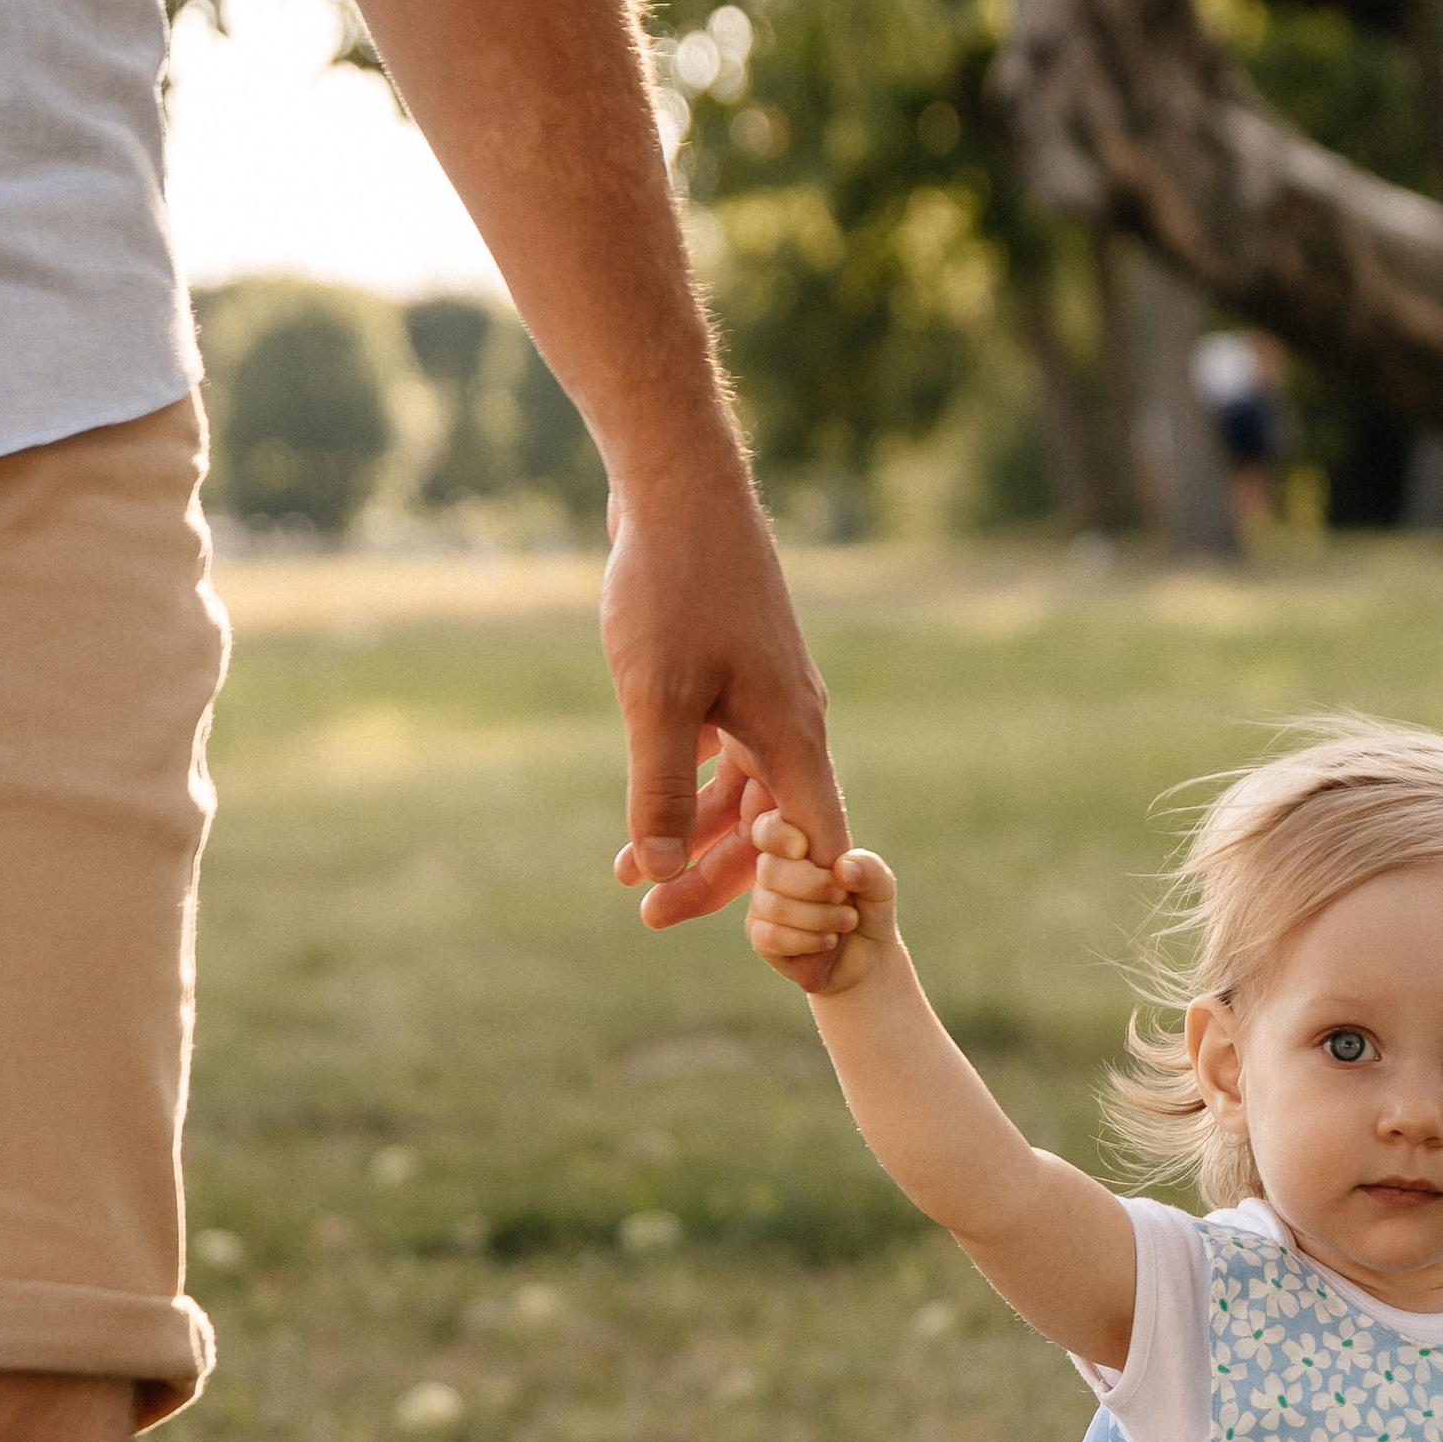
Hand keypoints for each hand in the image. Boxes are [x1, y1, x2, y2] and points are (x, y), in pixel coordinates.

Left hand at [602, 468, 847, 928]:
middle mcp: (792, 725)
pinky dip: (686, 787)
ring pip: (740, 794)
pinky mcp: (737, 675)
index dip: (801, 909)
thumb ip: (659, 791)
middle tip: (649, 917)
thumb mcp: (655, 700)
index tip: (775, 959)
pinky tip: (640, 811)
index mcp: (792, 740)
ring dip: (689, 834)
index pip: (816, 852)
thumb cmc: (672, 586)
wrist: (677, 482)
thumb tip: (661, 871)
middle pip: (769, 832)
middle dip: (712, 878)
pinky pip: (723, 755)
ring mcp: (766, 699)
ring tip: (626, 874)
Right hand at [748, 816, 896, 1000]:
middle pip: (770, 869)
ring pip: (775, 906)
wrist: (867, 958)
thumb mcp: (880, 886)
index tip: (803, 849)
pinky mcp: (761, 937)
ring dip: (819, 917)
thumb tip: (841, 868)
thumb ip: (868, 868)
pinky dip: (808, 940)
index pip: (767, 828)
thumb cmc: (867, 910)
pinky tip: (829, 941)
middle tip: (843, 897)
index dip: (777, 835)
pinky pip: (772, 936)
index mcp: (794, 844)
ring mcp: (763, 904)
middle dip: (814, 885)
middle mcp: (772, 870)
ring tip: (847, 921)